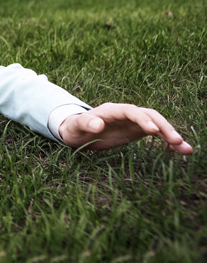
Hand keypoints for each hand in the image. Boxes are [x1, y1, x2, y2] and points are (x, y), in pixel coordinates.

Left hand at [59, 102, 192, 153]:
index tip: (153, 130)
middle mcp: (126, 113)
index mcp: (111, 110)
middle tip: (177, 142)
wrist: (77, 131)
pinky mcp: (137, 130)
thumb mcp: (76, 126)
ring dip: (172, 135)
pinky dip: (167, 141)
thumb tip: (98, 124)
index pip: (131, 111)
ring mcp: (133, 121)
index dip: (143, 119)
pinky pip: (156, 134)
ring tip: (187, 150)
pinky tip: (179, 152)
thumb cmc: (75, 128)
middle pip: (149, 116)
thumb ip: (85, 123)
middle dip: (164, 127)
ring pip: (157, 125)